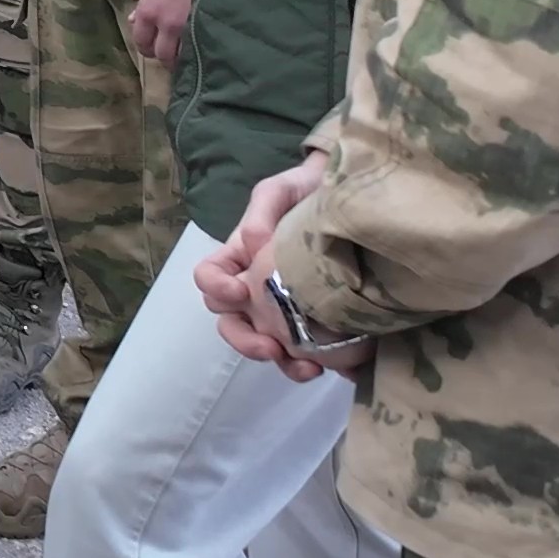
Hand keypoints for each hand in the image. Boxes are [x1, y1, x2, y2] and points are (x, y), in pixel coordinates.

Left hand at [127, 0, 195, 60]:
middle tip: (167, 52)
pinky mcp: (205, 26)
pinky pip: (198, 48)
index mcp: (147, 12)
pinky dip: (196, 51)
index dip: (145, 46)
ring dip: (180, 56)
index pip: (140, 41)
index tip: (151, 46)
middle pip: (160, 54)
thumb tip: (133, 20)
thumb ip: (142, 6)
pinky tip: (198, 48)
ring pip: (180, 56)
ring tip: (184, 53)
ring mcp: (187, 27)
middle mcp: (164, 24)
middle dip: (162, 55)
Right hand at [199, 153, 333, 359]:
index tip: (240, 293)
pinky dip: (318, 363)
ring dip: (282, 362)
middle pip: (232, 324)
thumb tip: (257, 244)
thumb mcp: (279, 190)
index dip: (216, 288)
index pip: (208, 278)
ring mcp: (284, 308)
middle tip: (272, 348)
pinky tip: (339, 366)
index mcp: (238, 258)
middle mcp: (254, 288)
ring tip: (308, 367)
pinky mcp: (318, 322)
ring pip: (268, 345)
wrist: (349, 197)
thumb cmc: (304, 190)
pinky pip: (309, 351)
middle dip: (246, 341)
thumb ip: (262, 211)